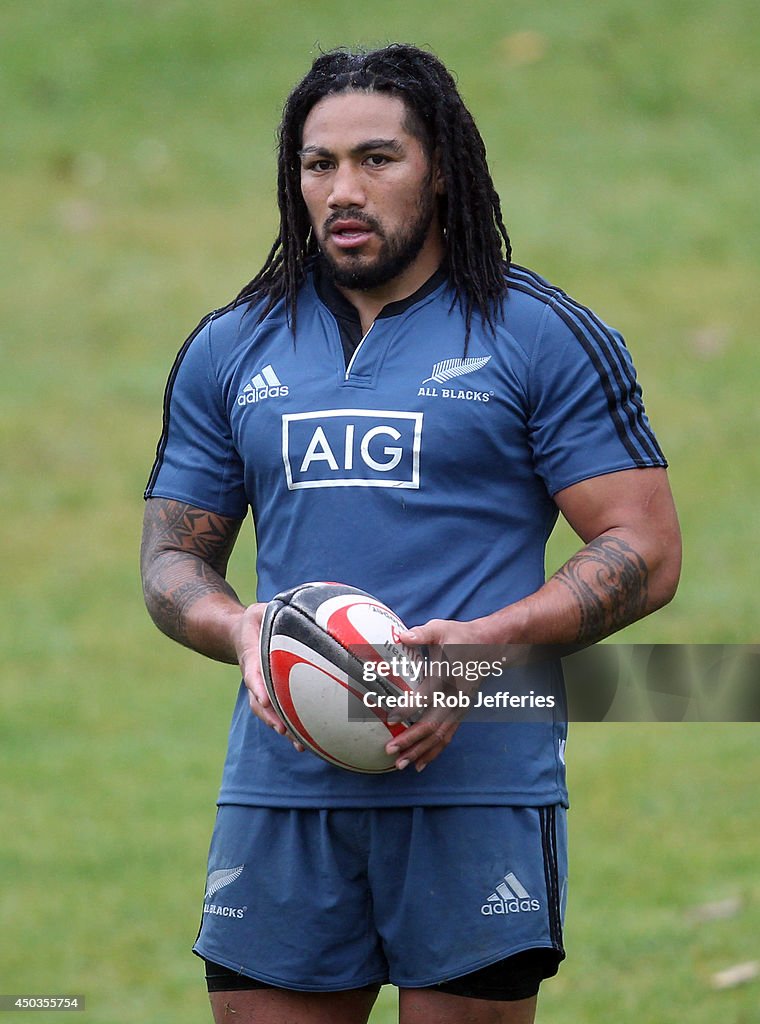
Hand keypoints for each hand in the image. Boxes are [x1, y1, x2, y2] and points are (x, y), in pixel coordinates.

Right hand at [235, 603, 304, 751]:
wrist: (240, 635)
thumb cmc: (254, 621)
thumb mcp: (258, 610)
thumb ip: (269, 610)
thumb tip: (294, 606)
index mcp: (250, 657)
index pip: (252, 672)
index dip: (257, 686)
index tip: (263, 698)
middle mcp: (255, 677)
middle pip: (260, 702)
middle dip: (271, 718)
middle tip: (283, 730)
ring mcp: (262, 689)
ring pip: (270, 713)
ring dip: (284, 729)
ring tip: (300, 746)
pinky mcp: (273, 694)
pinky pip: (282, 712)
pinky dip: (294, 726)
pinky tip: (312, 740)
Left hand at [384, 617, 485, 772]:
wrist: (488, 647)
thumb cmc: (460, 637)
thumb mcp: (441, 629)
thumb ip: (421, 634)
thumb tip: (401, 636)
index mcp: (448, 677)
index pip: (427, 697)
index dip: (409, 708)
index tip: (391, 717)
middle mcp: (455, 697)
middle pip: (433, 725)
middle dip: (411, 740)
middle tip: (390, 749)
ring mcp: (460, 708)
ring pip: (440, 736)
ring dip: (420, 751)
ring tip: (400, 764)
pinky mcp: (461, 713)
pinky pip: (447, 737)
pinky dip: (433, 752)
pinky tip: (420, 764)